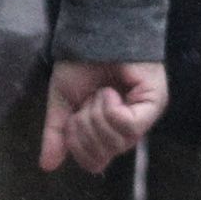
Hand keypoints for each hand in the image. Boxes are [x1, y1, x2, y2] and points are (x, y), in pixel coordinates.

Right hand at [41, 60, 165, 173]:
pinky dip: (111, 111)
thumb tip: (47, 166)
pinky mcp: (153, 104)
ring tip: (100, 93)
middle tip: (86, 102)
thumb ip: (56, 134)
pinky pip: (129, 126)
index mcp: (107, 131)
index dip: (77, 147)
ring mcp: (143, 117)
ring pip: (116, 142)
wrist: (94, 33)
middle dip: (85, 128)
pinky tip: (110, 92)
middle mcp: (128, 128)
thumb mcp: (62, 102)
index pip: (94, 162)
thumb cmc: (81, 63)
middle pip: (103, 154)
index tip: (71, 121)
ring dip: (97, 115)